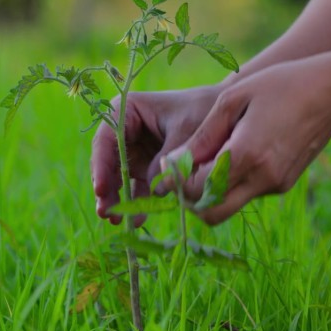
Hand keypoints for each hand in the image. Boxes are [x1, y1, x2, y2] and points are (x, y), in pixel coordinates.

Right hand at [91, 86, 224, 224]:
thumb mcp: (187, 130)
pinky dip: (138, 202)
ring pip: (118, 178)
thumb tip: (157, 191)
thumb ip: (169, 159)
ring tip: (114, 220)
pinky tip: (137, 220)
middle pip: (107, 161)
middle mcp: (126, 131)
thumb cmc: (205, 110)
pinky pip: (138, 187)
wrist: (230, 114)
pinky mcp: (148, 168)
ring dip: (117, 199)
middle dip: (106, 187)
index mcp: (127, 111)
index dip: (101, 165)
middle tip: (106, 211)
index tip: (101, 189)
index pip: (106, 139)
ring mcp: (136, 151)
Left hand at [162, 58, 330, 224]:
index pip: (197, 190)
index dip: (177, 182)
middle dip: (191, 199)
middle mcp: (262, 178)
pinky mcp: (283, 184)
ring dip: (211, 190)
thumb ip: (203, 135)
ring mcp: (275, 185)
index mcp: (246, 155)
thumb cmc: (280, 85)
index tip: (170, 164)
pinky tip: (236, 151)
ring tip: (210, 155)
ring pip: (229, 205)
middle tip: (184, 173)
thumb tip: (176, 162)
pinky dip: (233, 181)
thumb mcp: (233, 99)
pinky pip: (247, 192)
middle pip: (212, 213)